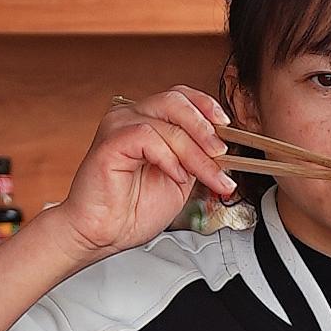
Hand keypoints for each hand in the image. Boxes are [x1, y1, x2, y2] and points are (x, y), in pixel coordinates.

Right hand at [56, 86, 236, 263]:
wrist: (103, 233)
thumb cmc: (132, 209)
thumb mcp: (180, 180)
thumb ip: (196, 158)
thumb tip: (222, 149)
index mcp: (147, 121)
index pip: (180, 96)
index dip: (206, 106)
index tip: (227, 126)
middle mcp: (131, 117)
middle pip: (176, 102)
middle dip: (206, 129)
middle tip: (221, 154)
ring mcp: (119, 126)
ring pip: (167, 122)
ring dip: (195, 152)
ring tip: (207, 176)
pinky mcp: (110, 142)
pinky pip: (148, 136)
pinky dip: (169, 157)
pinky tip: (176, 176)